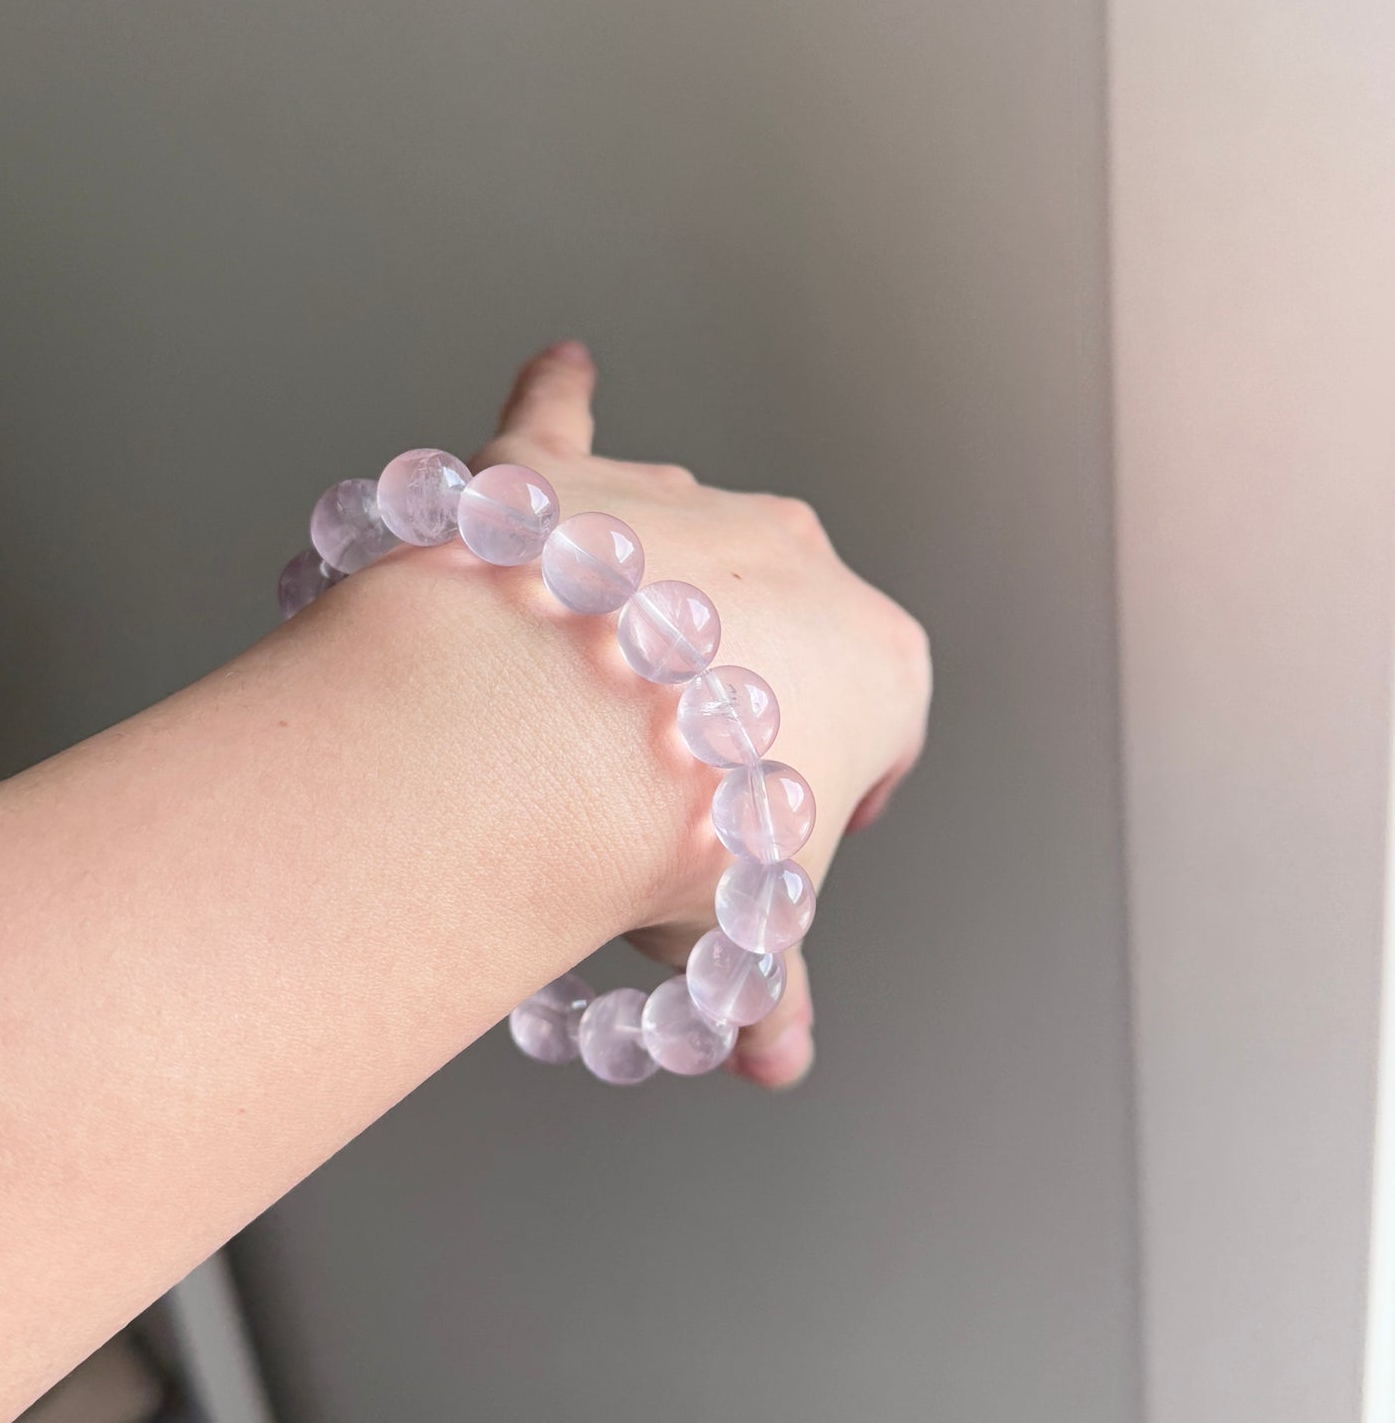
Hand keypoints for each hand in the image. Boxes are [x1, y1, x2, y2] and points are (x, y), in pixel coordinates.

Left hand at [474, 342, 931, 1088]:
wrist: (544, 744)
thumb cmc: (678, 834)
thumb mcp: (747, 927)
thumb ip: (768, 987)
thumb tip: (777, 1057)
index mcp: (877, 661)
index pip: (871, 734)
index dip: (823, 798)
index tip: (766, 838)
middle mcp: (794, 558)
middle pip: (771, 641)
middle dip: (724, 714)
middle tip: (651, 795)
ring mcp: (677, 506)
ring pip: (670, 554)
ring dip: (636, 613)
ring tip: (567, 703)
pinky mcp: (555, 478)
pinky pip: (561, 419)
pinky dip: (560, 401)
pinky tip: (561, 366)